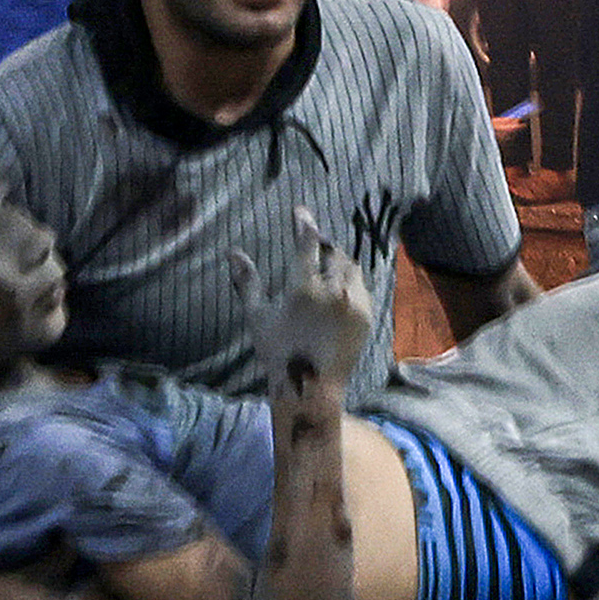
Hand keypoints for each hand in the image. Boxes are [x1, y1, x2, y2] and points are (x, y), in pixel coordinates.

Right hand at [230, 208, 374, 390]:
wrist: (310, 388)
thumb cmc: (277, 352)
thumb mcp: (257, 317)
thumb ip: (247, 282)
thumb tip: (233, 252)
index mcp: (304, 288)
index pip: (308, 245)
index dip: (304, 224)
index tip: (301, 211)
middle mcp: (333, 291)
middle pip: (334, 254)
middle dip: (324, 247)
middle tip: (315, 245)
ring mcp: (353, 304)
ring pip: (351, 269)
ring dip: (339, 263)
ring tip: (327, 265)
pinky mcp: (366, 316)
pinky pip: (360, 288)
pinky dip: (349, 283)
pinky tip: (339, 289)